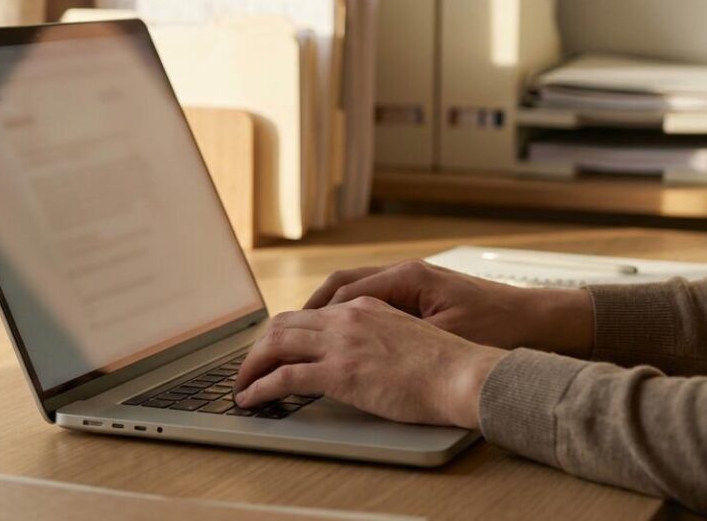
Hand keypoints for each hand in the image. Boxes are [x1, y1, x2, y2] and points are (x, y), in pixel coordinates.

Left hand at [232, 297, 504, 428]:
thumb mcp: (409, 336)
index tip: (275, 347)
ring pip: (276, 344)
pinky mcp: (338, 372)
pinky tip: (250, 398)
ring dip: (251, 365)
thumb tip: (363, 355)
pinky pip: (283, 377)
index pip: (312, 313)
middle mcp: (348, 318)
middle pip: (285, 323)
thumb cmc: (450, 364)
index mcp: (366, 307)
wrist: (464, 374)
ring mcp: (341, 344)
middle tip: (250, 365)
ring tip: (241, 383)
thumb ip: (380, 336)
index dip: (287, 331)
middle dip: (260, 345)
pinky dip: (259, 387)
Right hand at [305, 260, 592, 357]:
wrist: (539, 320)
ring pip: (354, 291)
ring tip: (304, 336)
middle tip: (283, 335)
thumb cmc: (498, 327)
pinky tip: (343, 337)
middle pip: (340, 285)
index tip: (291, 336)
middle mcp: (405, 274)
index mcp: (407, 278)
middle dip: (309, 309)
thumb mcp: (444, 337)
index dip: (314, 315)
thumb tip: (355, 350)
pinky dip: (349, 315)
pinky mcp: (422, 297)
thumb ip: (397, 338)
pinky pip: (372, 300)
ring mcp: (413, 284)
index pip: (342, 290)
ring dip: (327, 311)